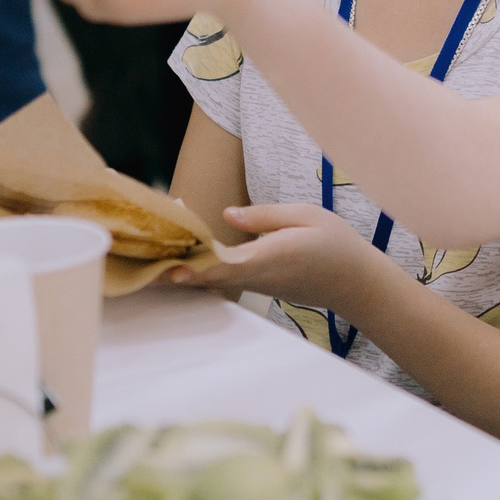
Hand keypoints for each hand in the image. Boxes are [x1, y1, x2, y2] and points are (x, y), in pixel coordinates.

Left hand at [169, 203, 383, 307]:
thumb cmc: (336, 244)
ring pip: (214, 278)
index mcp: (272, 255)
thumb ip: (264, 215)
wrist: (356, 283)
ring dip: (185, 267)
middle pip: (209, 275)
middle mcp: (260, 275)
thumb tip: (225, 215)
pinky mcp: (259, 284)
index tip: (169, 265)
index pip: (226, 263)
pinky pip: (225, 277)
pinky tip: (185, 253)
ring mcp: (258, 284)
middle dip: (176, 268)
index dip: (195, 264)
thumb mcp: (306, 215)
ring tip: (154, 250)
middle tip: (143, 260)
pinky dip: (203, 268)